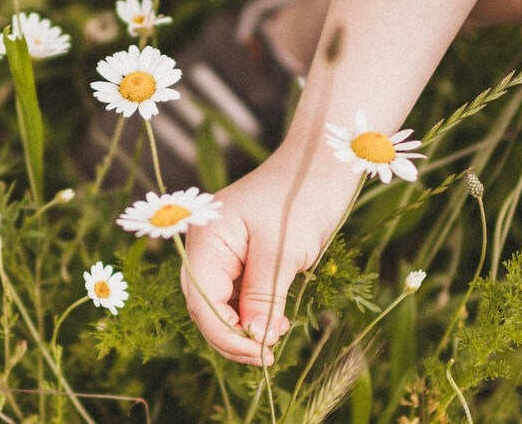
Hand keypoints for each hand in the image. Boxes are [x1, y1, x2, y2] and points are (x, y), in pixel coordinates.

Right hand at [182, 144, 357, 365]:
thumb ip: (264, 295)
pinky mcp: (240, 256)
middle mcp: (206, 246)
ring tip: (278, 335)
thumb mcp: (283, 250)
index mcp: (205, 239)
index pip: (202, 301)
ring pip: (221, 304)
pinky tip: (277, 321)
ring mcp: (222, 251)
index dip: (226, 335)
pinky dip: (254, 312)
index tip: (259, 353)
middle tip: (268, 356)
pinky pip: (237, 293)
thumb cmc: (301, 198)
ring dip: (245, 327)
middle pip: (205, 306)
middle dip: (233, 336)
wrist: (319, 165)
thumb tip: (254, 338)